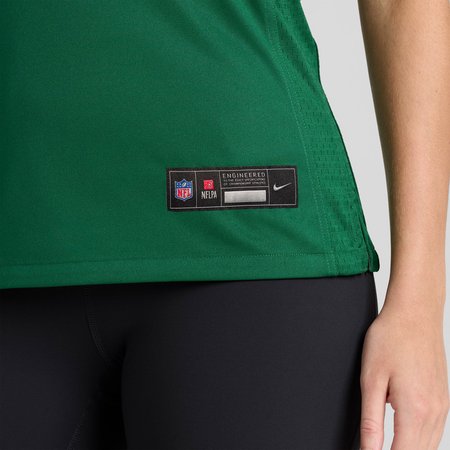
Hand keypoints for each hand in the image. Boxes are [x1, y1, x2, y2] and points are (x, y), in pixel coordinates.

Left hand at [359, 283, 448, 449]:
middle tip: (373, 449)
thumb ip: (371, 420)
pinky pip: (434, 431)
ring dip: (408, 449)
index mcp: (415, 410)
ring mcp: (442, 406)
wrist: (414, 313)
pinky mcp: (443, 398)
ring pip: (429, 446)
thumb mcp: (371, 379)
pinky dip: (418, 439)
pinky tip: (403, 433)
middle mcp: (434, 412)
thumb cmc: (390, 339)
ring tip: (385, 444)